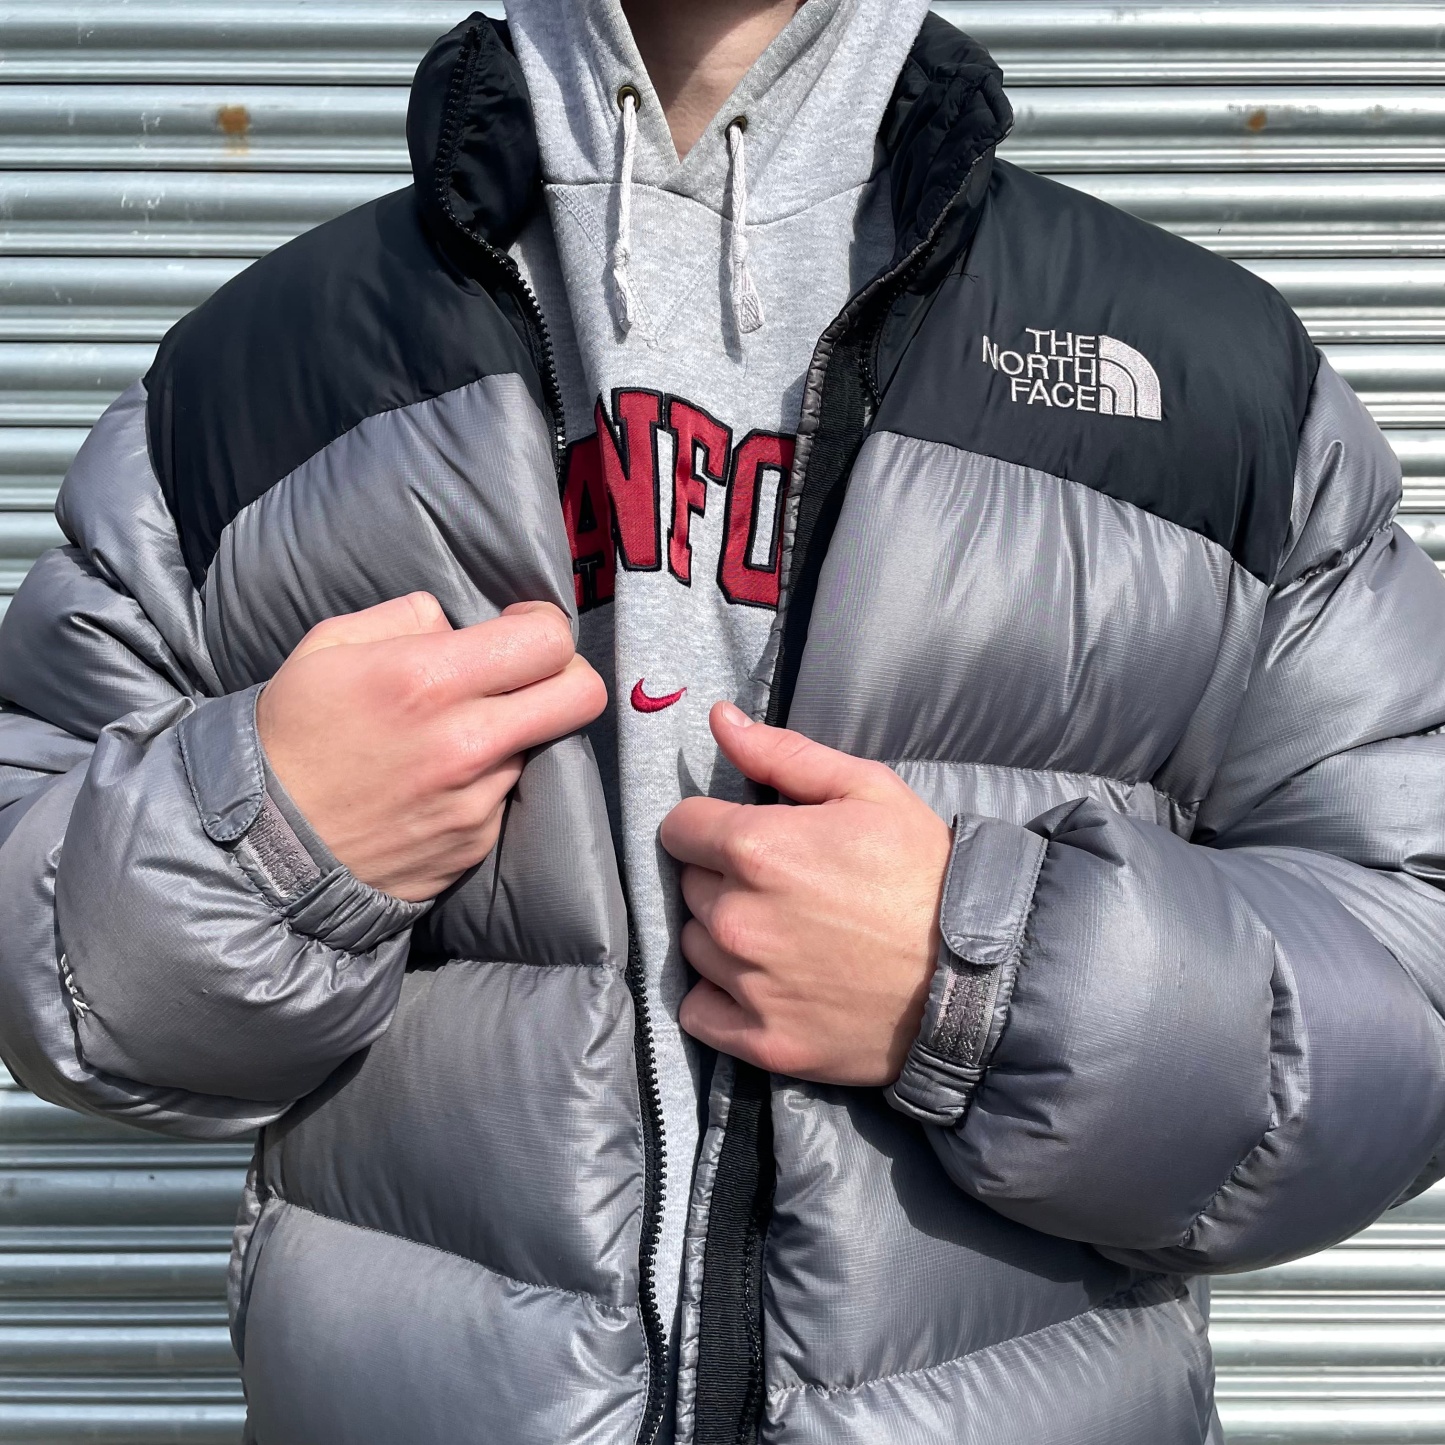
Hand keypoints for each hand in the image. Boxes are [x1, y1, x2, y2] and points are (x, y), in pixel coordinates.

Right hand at [257, 594, 606, 901]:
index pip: (548, 640)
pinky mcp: (477, 841)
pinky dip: (484, 780)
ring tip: (450, 737)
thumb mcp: (327, 647)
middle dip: (567, 674)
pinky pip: (505, 792)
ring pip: (540, 745)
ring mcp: (477, 799)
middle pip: (583, 695)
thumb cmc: (291, 737)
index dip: (544, 626)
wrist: (262, 849)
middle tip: (530, 675)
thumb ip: (405, 618)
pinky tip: (435, 782)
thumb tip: (458, 625)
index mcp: (428, 680)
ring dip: (511, 732)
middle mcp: (466, 742)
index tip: (520, 629)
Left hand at [660, 703, 951, 1086]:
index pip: (679, 828)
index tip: (743, 838)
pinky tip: (766, 984)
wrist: (980, 974)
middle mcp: (737, 918)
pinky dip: (721, 998)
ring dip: (723, 937)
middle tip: (783, 888)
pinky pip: (698, 1012)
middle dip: (723, 879)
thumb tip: (717, 719)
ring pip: (694, 946)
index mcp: (756, 849)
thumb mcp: (868, 790)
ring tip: (784, 936)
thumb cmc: (925, 872)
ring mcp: (747, 985)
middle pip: (689, 886)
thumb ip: (783, 754)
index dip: (709, 827)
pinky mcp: (762, 1041)